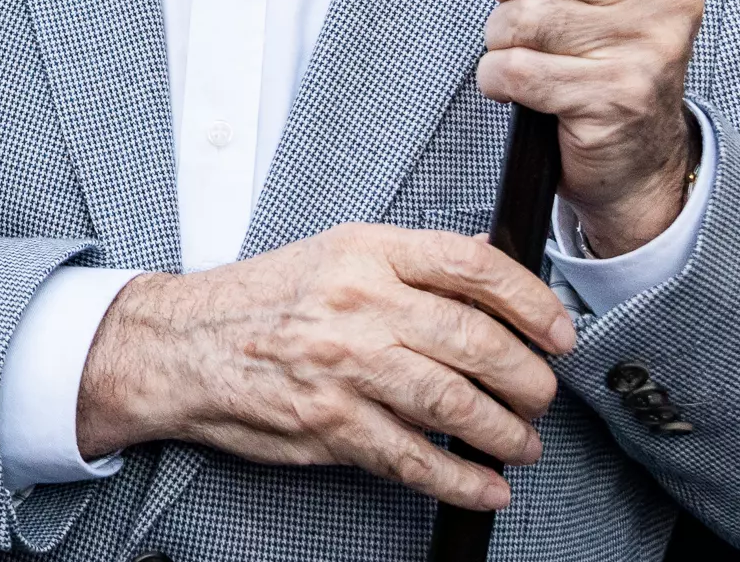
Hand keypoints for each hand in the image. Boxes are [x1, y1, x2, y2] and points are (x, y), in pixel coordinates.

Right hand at [76, 225, 576, 509]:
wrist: (180, 346)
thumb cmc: (261, 300)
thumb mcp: (337, 253)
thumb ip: (412, 262)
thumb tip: (491, 264)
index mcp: (367, 252)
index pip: (472, 266)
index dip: (532, 301)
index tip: (559, 331)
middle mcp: (359, 303)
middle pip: (475, 340)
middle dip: (527, 378)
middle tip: (542, 396)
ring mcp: (343, 365)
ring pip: (452, 402)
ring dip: (504, 432)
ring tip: (521, 442)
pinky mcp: (328, 422)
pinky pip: (410, 458)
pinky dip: (458, 479)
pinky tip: (484, 486)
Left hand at [481, 0, 704, 255]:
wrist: (641, 153)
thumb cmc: (609, 50)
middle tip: (517, 1)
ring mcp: (646, 46)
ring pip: (524, 15)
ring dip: (502, 36)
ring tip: (526, 50)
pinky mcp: (615, 97)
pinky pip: (516, 69)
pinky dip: (497, 77)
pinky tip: (520, 85)